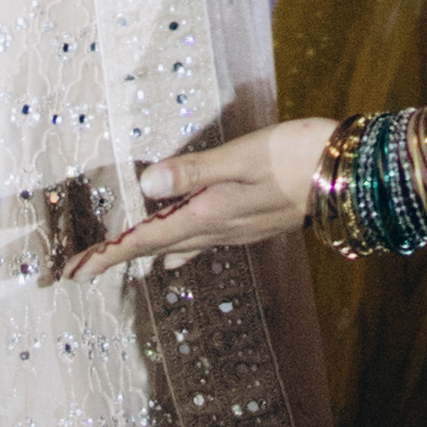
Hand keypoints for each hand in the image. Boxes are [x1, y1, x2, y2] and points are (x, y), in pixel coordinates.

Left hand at [67, 117, 328, 280]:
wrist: (352, 173)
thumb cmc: (298, 155)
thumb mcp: (242, 157)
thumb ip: (194, 171)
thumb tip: (146, 184)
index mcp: (211, 216)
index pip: (147, 239)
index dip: (109, 254)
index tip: (74, 271)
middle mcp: (219, 231)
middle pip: (157, 248)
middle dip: (118, 257)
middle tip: (81, 269)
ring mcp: (237, 230)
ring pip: (179, 246)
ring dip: (145, 253)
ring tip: (118, 260)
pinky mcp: (252, 222)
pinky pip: (202, 242)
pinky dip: (178, 245)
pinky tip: (175, 253)